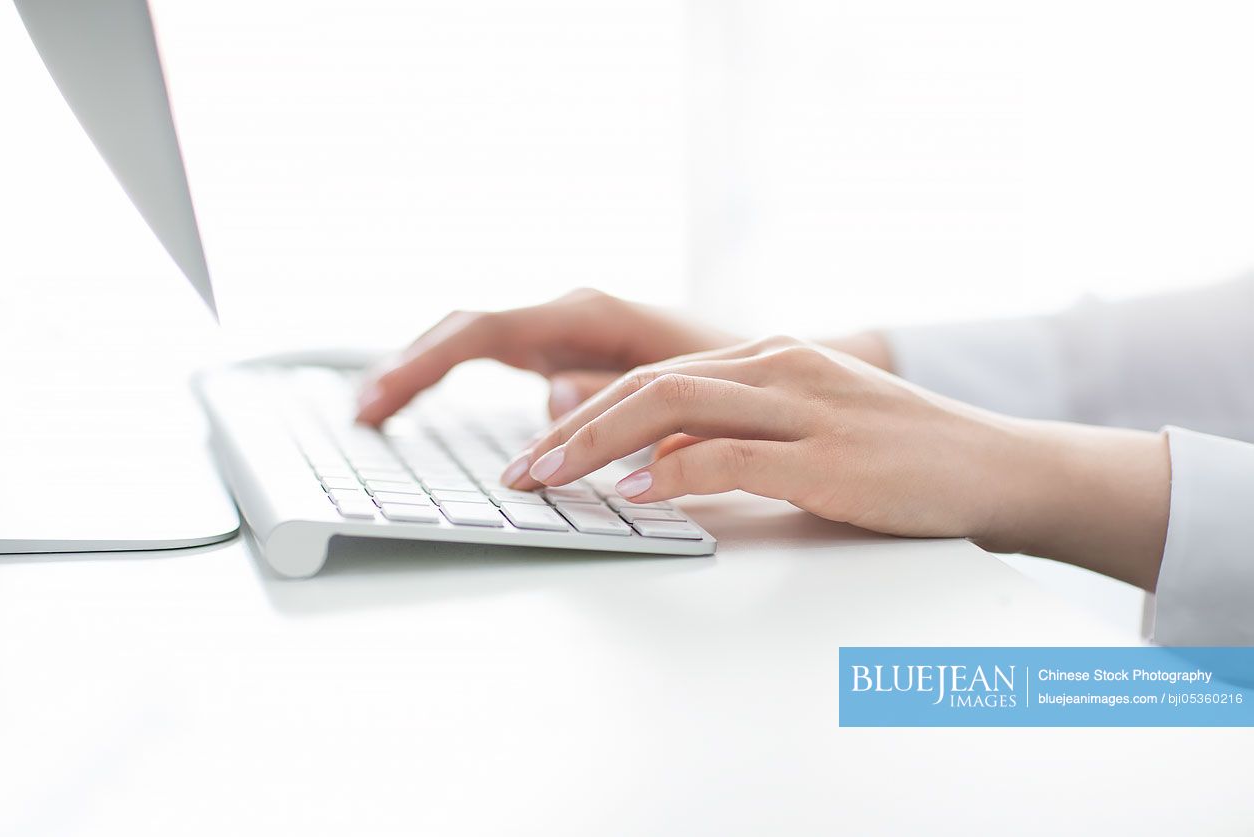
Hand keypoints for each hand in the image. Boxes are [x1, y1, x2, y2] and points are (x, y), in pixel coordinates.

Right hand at [356, 289, 739, 424]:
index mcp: (589, 315)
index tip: (383, 396)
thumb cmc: (730, 377)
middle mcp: (569, 314)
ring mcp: (566, 331)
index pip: (486, 331)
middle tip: (363, 412)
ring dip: (423, 369)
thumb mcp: (677, 389)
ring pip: (475, 340)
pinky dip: (454, 375)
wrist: (771, 370)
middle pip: (467, 330)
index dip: (428, 363)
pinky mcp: (568, 351)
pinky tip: (423, 400)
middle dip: (411, 366)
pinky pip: (497, 356)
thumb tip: (552, 400)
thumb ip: (612, 394)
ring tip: (374, 409)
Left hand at [501, 335, 1014, 538]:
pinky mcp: (828, 457)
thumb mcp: (802, 432)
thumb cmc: (896, 458)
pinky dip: (676, 475)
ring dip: (600, 445)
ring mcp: (803, 407)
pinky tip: (638, 495)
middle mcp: (778, 367)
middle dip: (573, 430)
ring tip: (552, 479)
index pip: (652, 378)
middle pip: (648, 385)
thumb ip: (731, 438)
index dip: (584, 415)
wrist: (994, 469)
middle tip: (523, 472)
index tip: (539, 454)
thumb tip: (655, 465)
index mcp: (767, 358)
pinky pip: (732, 456)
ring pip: (674, 408)